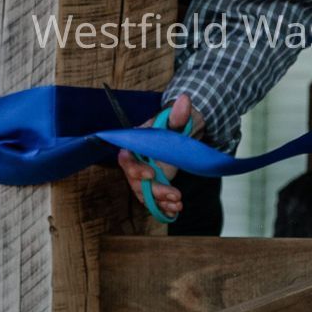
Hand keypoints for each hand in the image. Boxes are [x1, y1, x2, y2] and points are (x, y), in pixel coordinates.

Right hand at [117, 95, 191, 220]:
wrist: (180, 134)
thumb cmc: (173, 126)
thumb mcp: (177, 119)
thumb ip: (179, 113)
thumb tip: (184, 99)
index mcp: (136, 145)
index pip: (127, 158)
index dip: (135, 168)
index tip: (151, 174)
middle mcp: (137, 162)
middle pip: (136, 181)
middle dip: (154, 191)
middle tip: (175, 194)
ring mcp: (145, 176)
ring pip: (145, 194)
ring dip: (160, 201)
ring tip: (178, 204)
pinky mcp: (155, 185)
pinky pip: (154, 200)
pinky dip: (163, 207)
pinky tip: (175, 212)